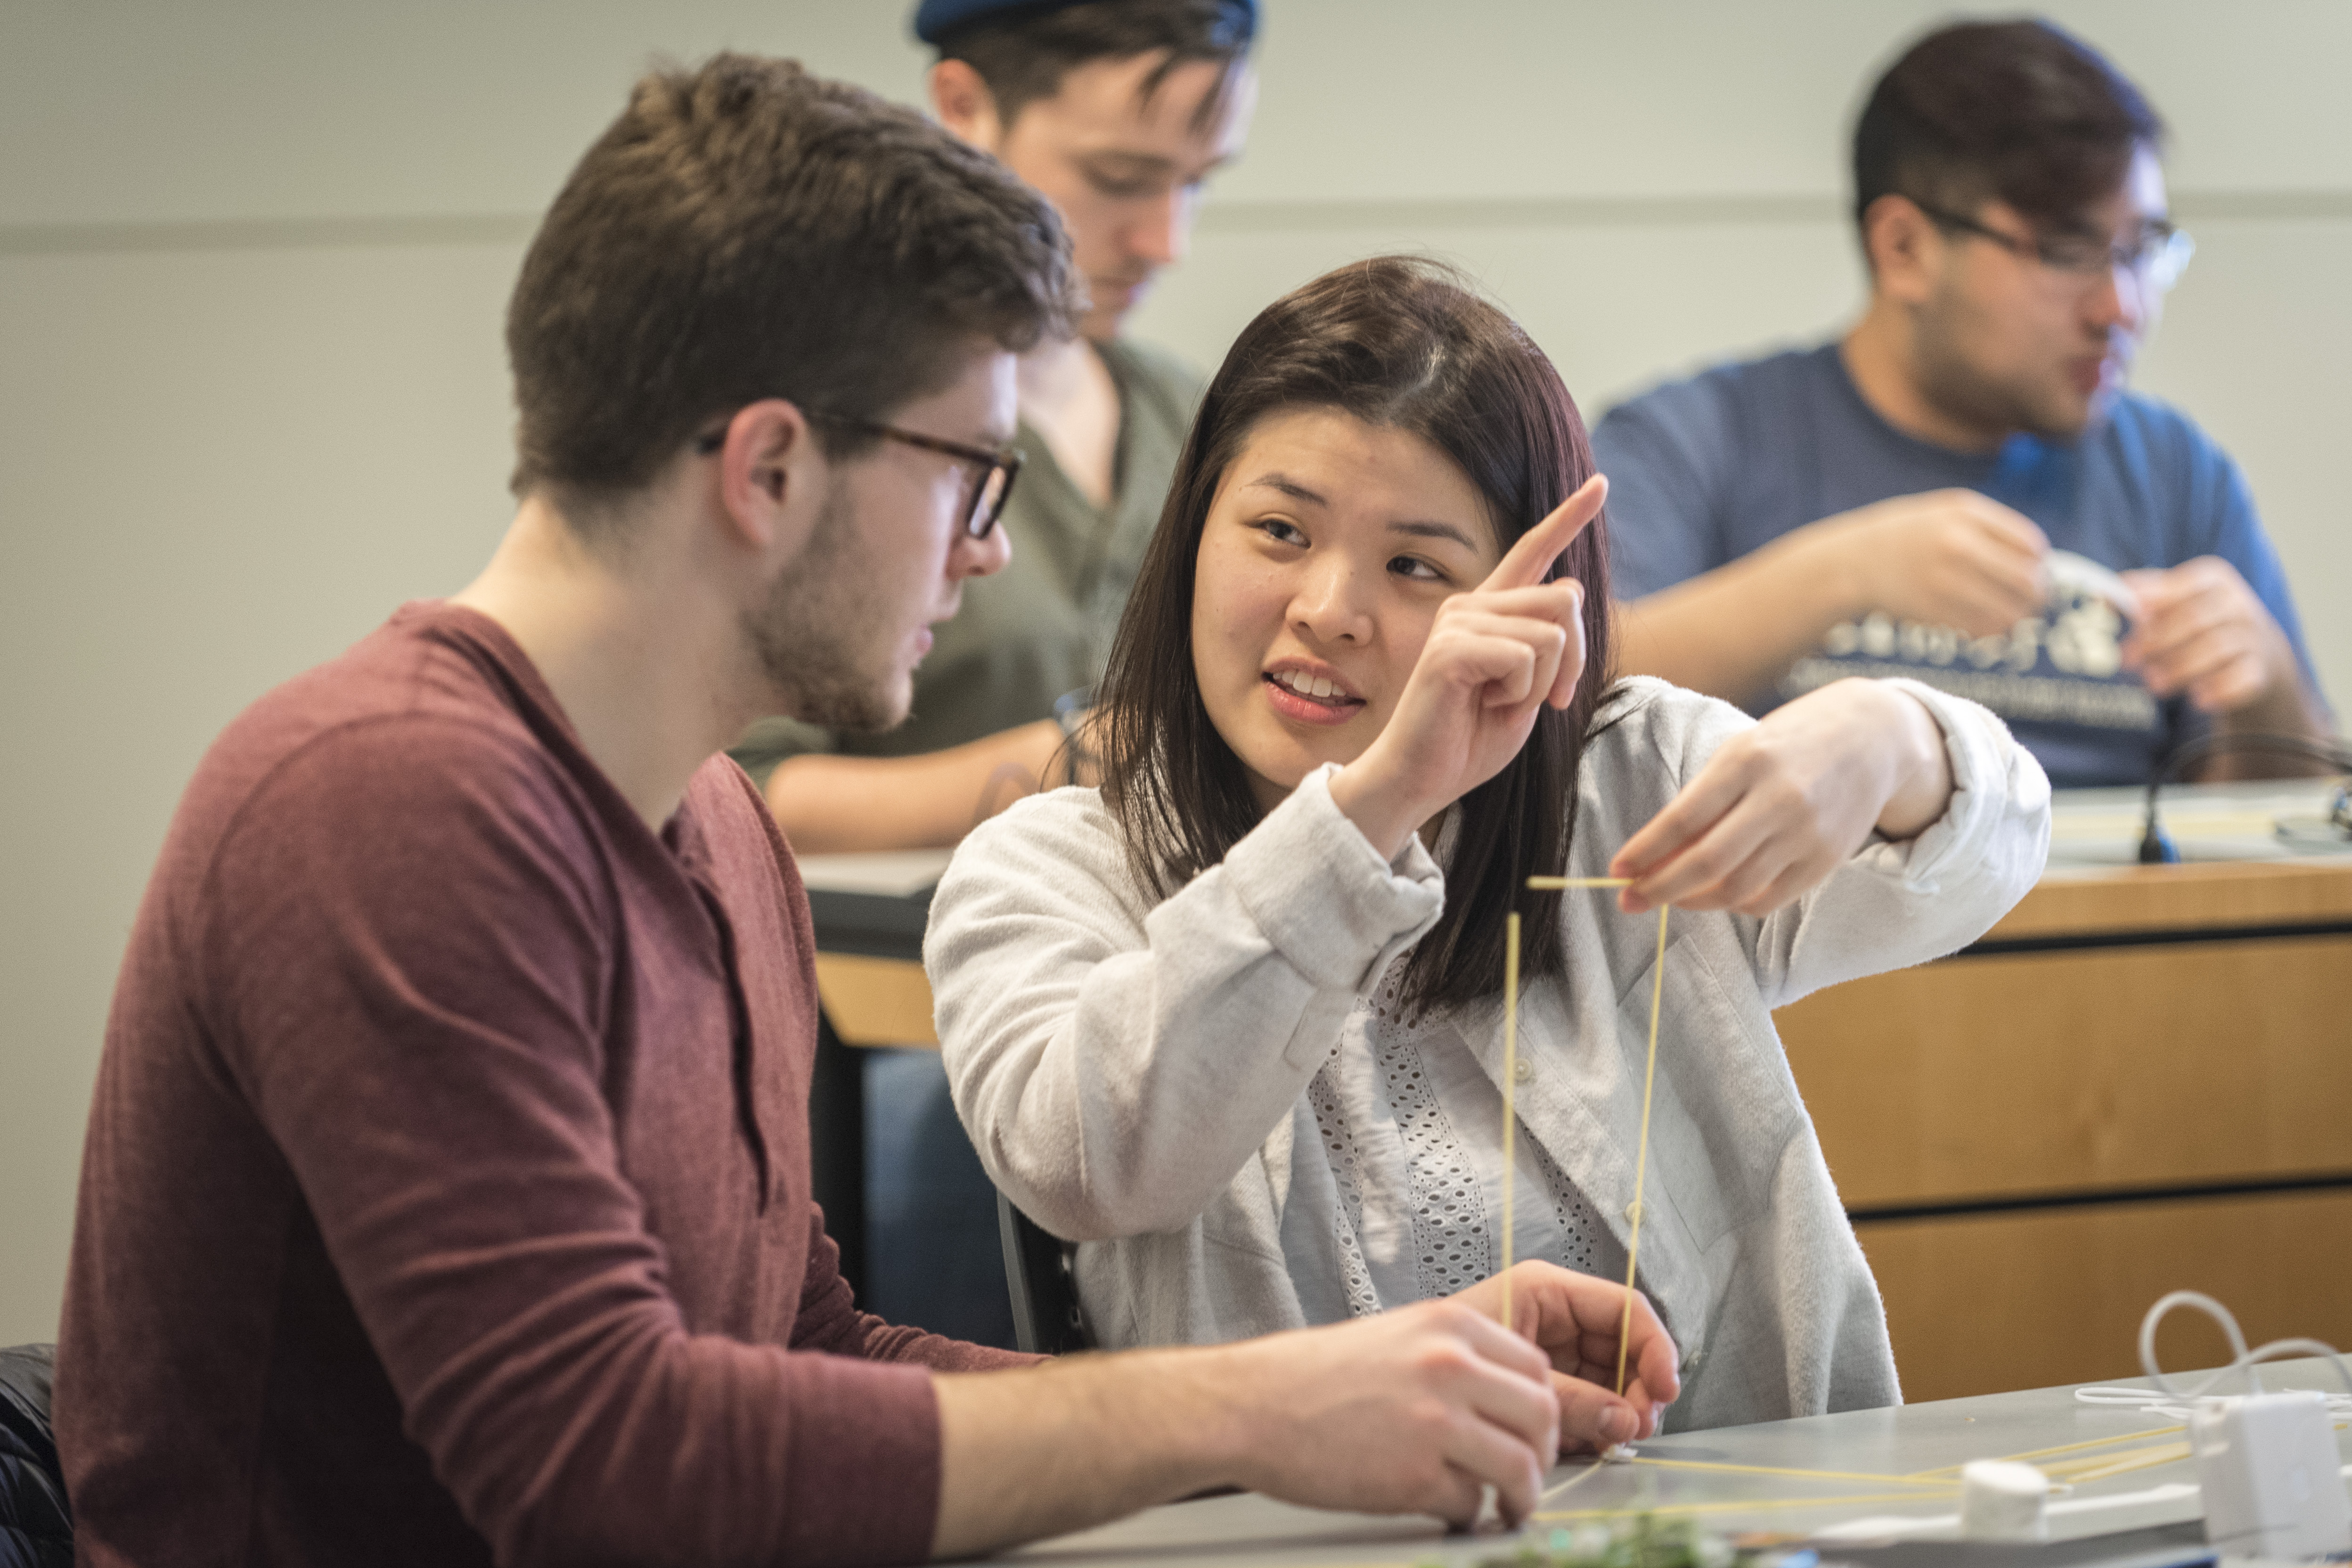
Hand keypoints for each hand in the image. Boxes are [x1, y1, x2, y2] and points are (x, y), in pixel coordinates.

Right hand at [1213, 1298, 1563, 1527]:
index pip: (1536, 1367)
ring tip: (1506, 1506)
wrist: (1251, 1404)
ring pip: (1521, 1465)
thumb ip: (1452, 1357)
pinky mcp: (1414, 1475)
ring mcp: (1435, 1421)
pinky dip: (1468, 1514)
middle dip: (1544, 1453)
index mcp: (1448, 1326)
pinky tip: (1451, 1510)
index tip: (1533, 1431)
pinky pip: (1470, 1503)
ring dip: (1522, 1495)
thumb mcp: (1395, 1337)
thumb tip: (1500, 1398)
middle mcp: (1450, 1366)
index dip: (1542, 1407)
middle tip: (1529, 1473)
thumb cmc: (1312, 1377)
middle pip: (1542, 1415)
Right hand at [1332, 476, 1606, 858]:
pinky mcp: (1452, 648)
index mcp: (1489, 613)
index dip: (1568, 519)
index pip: (1533, 553)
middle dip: (1573, 663)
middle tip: (1542, 701)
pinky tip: (1484, 706)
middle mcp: (1471, 605)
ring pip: (1552, 636)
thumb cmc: (1468, 741)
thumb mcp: (1528, 691)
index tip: (1600, 485)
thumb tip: (1569, 590)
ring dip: (1542, 685)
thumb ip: (1550, 646)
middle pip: (1565, 603)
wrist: (1419, 778)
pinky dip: (1521, 693)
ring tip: (1501, 704)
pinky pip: (1527, 659)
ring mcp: (1458, 622)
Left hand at [1451, 1261, 1678, 1449]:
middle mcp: (1555, 1316)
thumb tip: (1625, 1420)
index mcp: (1545, 1290)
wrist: (1392, 1382)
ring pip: (1612, 1379)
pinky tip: (1590, 1442)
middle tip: (1637, 1427)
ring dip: (1621, 1412)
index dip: (1654, 1348)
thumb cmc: (1435, 1354)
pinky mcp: (1546, 1381)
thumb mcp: (1512, 1370)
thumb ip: (1572, 1397)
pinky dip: (1596, 1424)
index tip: (1666, 1389)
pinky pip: (1589, 1400)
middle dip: (1640, 1389)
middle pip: (1625, 1348)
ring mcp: (1552, 1349)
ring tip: (1612, 1440)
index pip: (1625, 1308)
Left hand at [1609, 680, 1952, 914]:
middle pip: (1707, 863)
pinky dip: (1733, 904)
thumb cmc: (1791, 742)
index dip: (1645, 850)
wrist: (1874, 737)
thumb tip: (1657, 855)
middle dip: (1659, 888)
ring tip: (1668, 896)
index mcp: (1747, 761)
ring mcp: (1807, 833)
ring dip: (1692, 901)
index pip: (1683, 818)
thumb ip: (1704, 800)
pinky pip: (1768, 900)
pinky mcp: (1826, 860)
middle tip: (1629, 900)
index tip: (1616, 869)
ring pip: (1736, 889)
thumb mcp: (1743, 751)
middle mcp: (1779, 799)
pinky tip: (1715, 895)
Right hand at [1821, 489, 2047, 636]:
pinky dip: (1988, 634)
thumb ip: (1992, 530)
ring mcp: (1942, 577)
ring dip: (2015, 621)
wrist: (1852, 561)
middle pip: (2027, 580)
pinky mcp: (1929, 608)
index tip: (2032, 575)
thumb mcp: (1947, 514)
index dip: (2039, 565)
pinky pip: (1979, 629)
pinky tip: (1981, 629)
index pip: (2031, 544)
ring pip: (2007, 612)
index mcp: (1965, 512)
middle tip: (2031, 606)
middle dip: (2036, 598)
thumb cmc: (1909, 537)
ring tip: (2009, 621)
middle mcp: (1956, 543)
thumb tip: (2041, 566)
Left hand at [2119, 557, 2297, 712]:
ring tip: (2153, 685)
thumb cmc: (2200, 623)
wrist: (2259, 653)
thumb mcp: (2176, 602)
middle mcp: (2237, 604)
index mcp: (2213, 580)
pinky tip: (2198, 700)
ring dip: (2180, 668)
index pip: (2181, 587)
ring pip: (2216, 648)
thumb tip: (2100, 597)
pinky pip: (2242, 678)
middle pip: (2195, 618)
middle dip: (2157, 641)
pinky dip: (2220, 690)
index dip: (2152, 601)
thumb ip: (2141, 597)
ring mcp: (2253, 636)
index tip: (2131, 616)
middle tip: (2127, 661)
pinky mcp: (2261, 669)